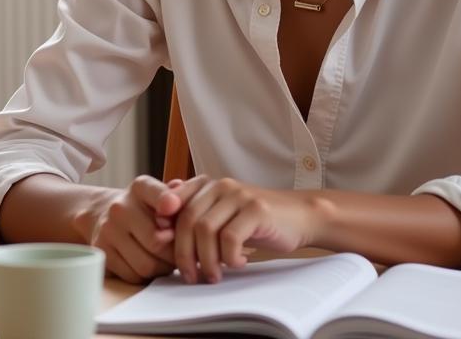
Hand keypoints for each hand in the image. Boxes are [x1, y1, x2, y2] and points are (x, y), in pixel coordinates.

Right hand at [81, 175, 183, 283]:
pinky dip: (146, 276)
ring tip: (165, 260)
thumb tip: (181, 188)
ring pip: (146, 264)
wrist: (104, 215)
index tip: (175, 208)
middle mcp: (120, 206)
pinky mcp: (102, 253)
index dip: (168, 202)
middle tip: (181, 253)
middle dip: (174, 253)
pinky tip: (149, 264)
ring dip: (162, 268)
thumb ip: (177, 194)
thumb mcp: (160, 196)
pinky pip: (134, 276)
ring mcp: (108, 231)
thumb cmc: (143, 209)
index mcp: (139, 187)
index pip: (156, 193)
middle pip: (157, 241)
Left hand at [165, 176, 321, 283]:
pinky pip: (231, 237)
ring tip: (214, 275)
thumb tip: (162, 229)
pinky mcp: (256, 209)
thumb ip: (196, 218)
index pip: (173, 202)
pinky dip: (229, 257)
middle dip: (184, 252)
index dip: (165, 226)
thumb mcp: (222, 217)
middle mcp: (219, 185)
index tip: (163, 249)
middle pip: (188, 219)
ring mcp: (238, 195)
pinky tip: (237, 264)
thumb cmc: (255, 222)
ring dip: (207, 259)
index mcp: (206, 185)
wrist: (299, 216)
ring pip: (206, 229)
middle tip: (190, 275)